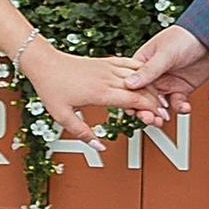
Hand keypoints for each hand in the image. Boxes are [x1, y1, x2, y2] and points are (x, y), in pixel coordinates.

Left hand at [21, 46, 168, 140]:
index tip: (158, 118)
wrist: (44, 63)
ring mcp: (106, 67)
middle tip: (164, 114)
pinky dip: (140, 71)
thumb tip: (100, 146)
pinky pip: (128, 64)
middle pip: (140, 88)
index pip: (133, 99)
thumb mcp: (63, 117)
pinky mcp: (104, 62)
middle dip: (155, 101)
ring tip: (160, 99)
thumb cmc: (52, 89)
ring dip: (151, 86)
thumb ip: (83, 134)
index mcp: (100, 92)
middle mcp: (106, 77)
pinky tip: (147, 77)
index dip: (149, 109)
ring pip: (137, 75)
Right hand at [127, 23, 208, 111]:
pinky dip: (180, 108)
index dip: (130, 97)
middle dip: (145, 110)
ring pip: (158, 104)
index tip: (132, 109)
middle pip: (143, 97)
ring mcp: (168, 83)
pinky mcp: (181, 89)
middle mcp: (153, 75)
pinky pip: (176, 103)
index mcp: (143, 62)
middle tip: (149, 118)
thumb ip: (149, 70)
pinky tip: (184, 107)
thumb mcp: (165, 53)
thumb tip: (129, 83)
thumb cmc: (185, 37)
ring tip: (163, 118)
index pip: (131, 83)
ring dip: (160, 113)